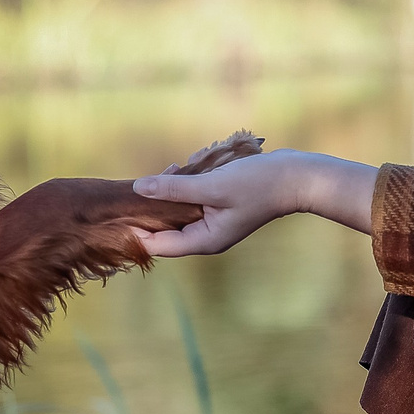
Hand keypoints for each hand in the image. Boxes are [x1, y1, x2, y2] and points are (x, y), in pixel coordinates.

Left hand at [130, 149, 377, 255]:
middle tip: (136, 186)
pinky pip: (192, 202)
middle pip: (165, 231)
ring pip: (177, 213)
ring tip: (163, 172)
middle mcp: (207, 237)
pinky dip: (183, 187)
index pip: (157, 246)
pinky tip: (181, 168)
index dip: (134, 231)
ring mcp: (214, 223)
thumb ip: (174, 189)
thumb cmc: (258, 185)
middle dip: (149, 209)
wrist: (297, 178)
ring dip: (167, 194)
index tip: (117, 211)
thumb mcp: (211, 186)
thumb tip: (138, 188)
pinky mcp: (220, 207)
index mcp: (204, 240)